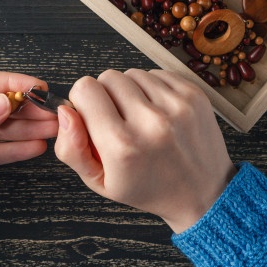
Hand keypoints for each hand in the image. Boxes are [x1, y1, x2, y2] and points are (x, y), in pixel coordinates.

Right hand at [54, 69, 235, 232]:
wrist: (202, 193)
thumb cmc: (147, 188)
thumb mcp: (99, 182)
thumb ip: (71, 148)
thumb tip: (64, 110)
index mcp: (122, 145)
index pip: (85, 89)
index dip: (82, 101)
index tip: (92, 117)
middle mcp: (150, 121)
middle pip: (107, 76)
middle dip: (105, 95)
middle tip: (117, 120)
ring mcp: (176, 105)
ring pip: (132, 73)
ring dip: (130, 91)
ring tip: (139, 118)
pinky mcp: (194, 95)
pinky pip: (156, 73)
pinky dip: (151, 88)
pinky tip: (157, 112)